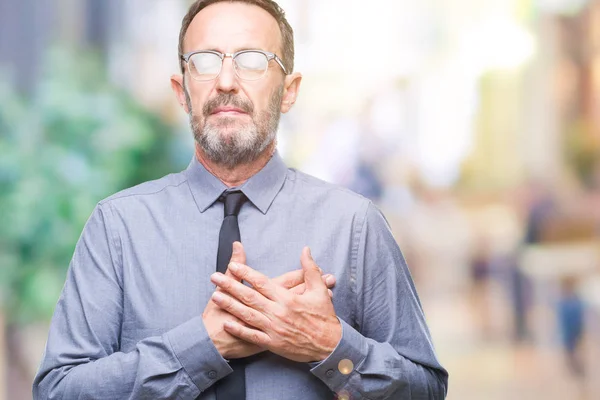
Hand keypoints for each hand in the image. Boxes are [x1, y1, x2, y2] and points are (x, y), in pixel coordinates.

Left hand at [210, 247, 341, 362]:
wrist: (330, 346)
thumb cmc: (324, 318)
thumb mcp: (320, 290)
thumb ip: (310, 269)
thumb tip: (305, 250)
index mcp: (287, 298)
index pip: (262, 282)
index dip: (246, 273)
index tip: (233, 265)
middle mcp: (277, 312)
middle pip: (249, 296)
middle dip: (230, 285)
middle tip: (214, 277)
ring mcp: (274, 329)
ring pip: (247, 315)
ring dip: (230, 305)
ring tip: (214, 296)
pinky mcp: (273, 343)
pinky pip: (252, 336)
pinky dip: (239, 329)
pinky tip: (227, 322)